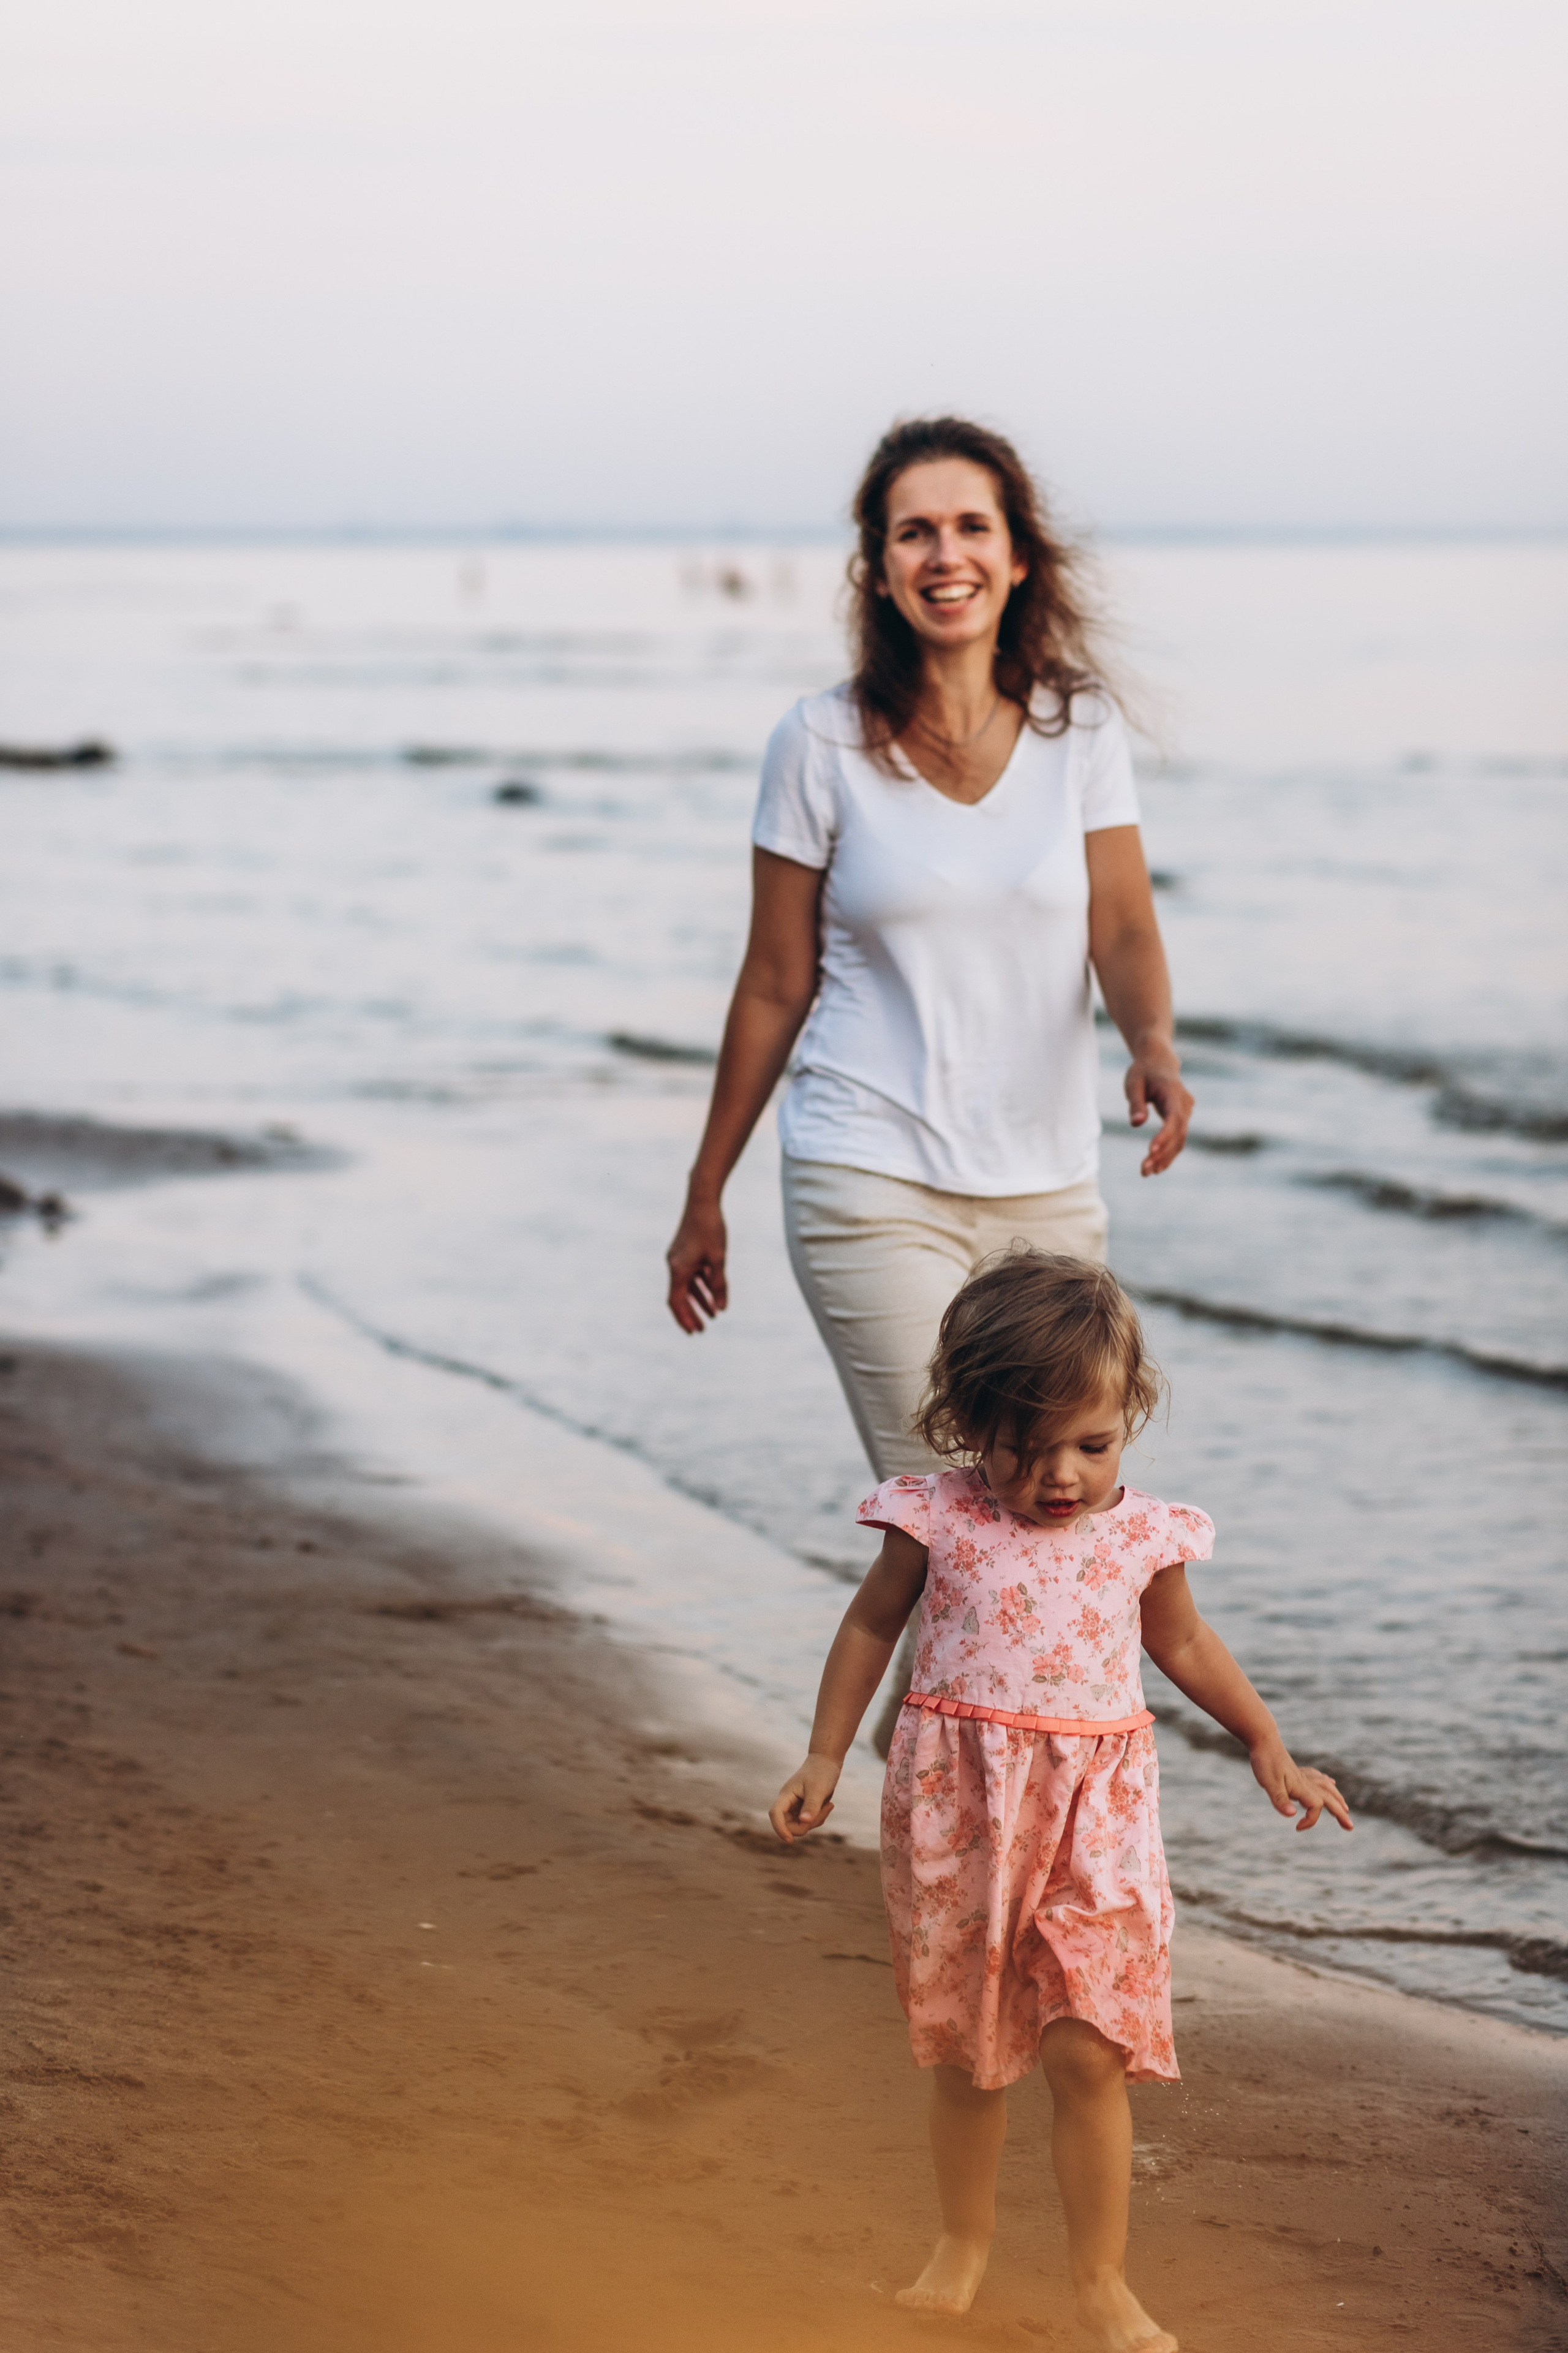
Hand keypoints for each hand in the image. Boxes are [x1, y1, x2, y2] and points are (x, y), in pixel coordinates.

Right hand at [666, 1193, 727, 1332]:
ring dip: (698, 1301)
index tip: (694, 1332)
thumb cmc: (711, 1228)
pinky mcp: (684, 1252)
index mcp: (678, 1269)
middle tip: (701, 1331)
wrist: (702, 1200)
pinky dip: (700, 1286)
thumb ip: (719, 1284)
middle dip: (690, 1315)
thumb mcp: (718, 1259)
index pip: (677, 1301)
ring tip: (713, 1315)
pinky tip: (713, 1294)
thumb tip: (721, 1308)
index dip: (685, 1318)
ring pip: (686, 1286)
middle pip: (679, 1297)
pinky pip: (691, 1275)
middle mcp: (674, 1265)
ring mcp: (678, 1258)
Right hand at [768, 1753, 840, 1843]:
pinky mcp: (803, 1809)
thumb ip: (811, 1806)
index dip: (779, 1828)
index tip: (789, 1840)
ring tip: (829, 1805)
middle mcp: (788, 1802)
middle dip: (806, 1825)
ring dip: (815, 1821)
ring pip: (800, 1826)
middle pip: (788, 1825)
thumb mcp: (818, 1789)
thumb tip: (804, 1821)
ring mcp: (795, 1806)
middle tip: (823, 1811)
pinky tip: (828, 1805)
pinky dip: (818, 1818)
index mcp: (786, 1795)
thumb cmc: (821, 1772)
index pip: (775, 1814)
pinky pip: (808, 1822)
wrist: (827, 1761)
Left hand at [1125, 1047, 1192, 1176]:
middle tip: (1144, 1170)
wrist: (1158, 1063)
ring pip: (1180, 1140)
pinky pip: (1178, 1140)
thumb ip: (1136, 1102)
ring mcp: (1186, 1113)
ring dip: (1165, 1158)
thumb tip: (1136, 1123)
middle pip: (1178, 1133)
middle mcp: (1184, 1104)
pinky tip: (1155, 1167)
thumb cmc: (1143, 1072)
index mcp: (1173, 1092)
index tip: (1151, 1150)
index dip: (1164, 1135)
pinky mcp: (1181, 1120)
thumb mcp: (1134, 1082)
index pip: (1174, 1118)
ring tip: (1146, 1173)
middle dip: (1162, 1153)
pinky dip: (1167, 1154)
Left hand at [1250, 1737, 1353, 1832]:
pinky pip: (1318, 1778)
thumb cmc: (1265, 1762)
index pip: (1316, 1806)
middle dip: (1340, 1814)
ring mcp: (1304, 1775)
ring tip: (1345, 1808)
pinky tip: (1330, 1782)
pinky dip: (1326, 1783)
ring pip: (1326, 1787)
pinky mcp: (1298, 1771)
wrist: (1263, 1740)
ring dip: (1337, 1798)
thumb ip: (1280, 1800)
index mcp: (1302, 1787)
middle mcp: (1307, 1781)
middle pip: (1329, 1798)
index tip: (1297, 1827)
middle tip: (1350, 1827)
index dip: (1310, 1820)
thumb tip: (1292, 1815)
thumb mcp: (1268, 1783)